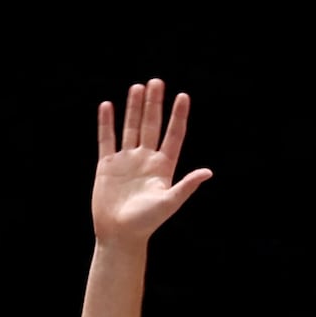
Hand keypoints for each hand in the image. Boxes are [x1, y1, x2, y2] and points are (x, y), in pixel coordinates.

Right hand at [89, 77, 211, 250]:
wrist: (120, 235)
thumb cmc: (147, 222)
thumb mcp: (169, 202)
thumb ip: (187, 185)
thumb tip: (208, 172)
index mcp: (163, 166)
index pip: (173, 135)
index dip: (178, 116)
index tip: (183, 96)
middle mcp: (146, 159)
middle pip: (151, 125)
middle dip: (154, 104)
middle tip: (156, 81)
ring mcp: (126, 161)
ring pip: (131, 127)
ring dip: (134, 108)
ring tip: (137, 87)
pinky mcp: (107, 165)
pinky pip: (106, 139)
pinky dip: (106, 123)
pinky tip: (108, 106)